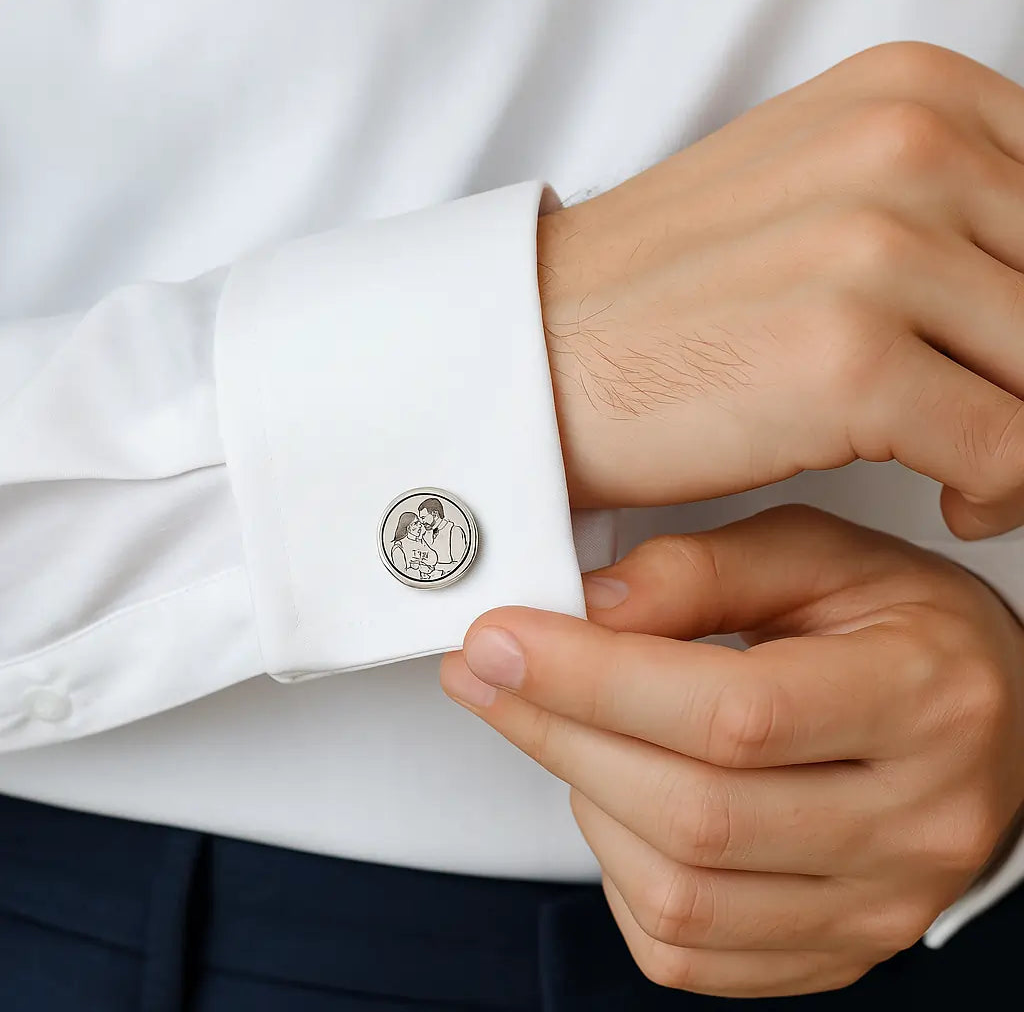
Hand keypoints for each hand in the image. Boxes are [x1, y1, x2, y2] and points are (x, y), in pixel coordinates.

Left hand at [440, 506, 1023, 996]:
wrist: (994, 722)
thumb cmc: (903, 628)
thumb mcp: (818, 556)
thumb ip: (702, 569)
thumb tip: (587, 607)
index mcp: (921, 699)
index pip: (734, 713)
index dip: (594, 678)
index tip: (499, 639)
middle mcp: (914, 822)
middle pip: (694, 811)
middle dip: (558, 734)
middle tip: (487, 672)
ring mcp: (878, 905)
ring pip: (680, 892)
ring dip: (583, 798)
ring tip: (566, 723)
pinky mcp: (836, 951)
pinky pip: (687, 950)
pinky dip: (618, 871)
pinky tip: (617, 798)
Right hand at [542, 41, 1023, 537]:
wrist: (538, 354)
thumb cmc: (661, 298)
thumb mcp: (813, 201)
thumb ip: (940, 214)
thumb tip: (1023, 295)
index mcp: (909, 94)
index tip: (1013, 366)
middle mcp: (905, 149)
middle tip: (1000, 432)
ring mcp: (876, 251)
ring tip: (977, 471)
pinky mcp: (846, 360)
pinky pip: (1006, 450)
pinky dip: (999, 493)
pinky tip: (953, 501)